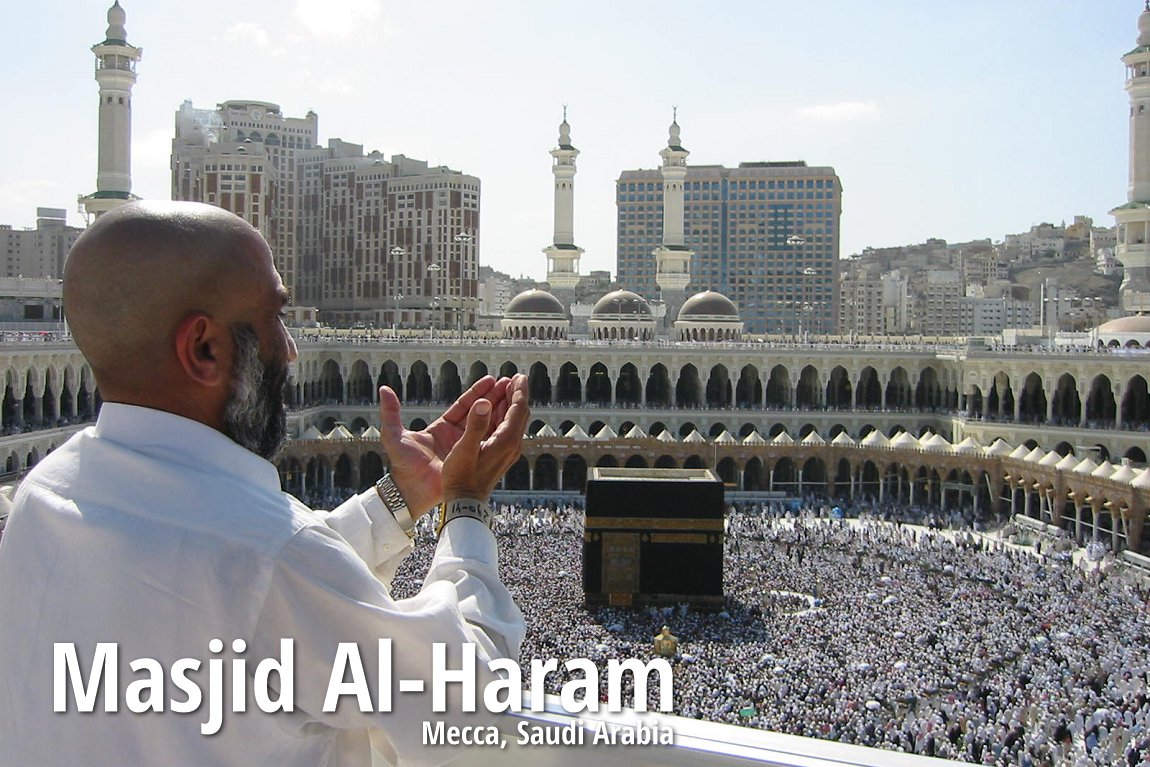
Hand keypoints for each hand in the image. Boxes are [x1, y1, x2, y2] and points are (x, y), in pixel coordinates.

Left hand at [377, 376, 519, 515]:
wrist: (411, 494)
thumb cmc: (402, 467)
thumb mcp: (394, 436)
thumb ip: (390, 412)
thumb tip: (384, 388)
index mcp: (441, 428)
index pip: (463, 406)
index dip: (477, 392)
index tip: (491, 379)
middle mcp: (456, 437)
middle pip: (479, 412)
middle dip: (495, 397)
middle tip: (510, 382)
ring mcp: (466, 449)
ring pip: (488, 426)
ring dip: (502, 411)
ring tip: (516, 395)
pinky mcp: (473, 462)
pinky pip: (490, 444)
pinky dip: (501, 432)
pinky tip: (514, 421)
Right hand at [442, 374, 529, 501]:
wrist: (464, 503)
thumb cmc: (461, 478)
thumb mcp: (464, 450)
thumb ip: (475, 424)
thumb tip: (486, 402)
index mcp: (506, 441)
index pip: (519, 409)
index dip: (519, 391)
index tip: (518, 377)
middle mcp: (511, 445)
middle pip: (519, 413)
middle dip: (516, 394)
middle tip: (513, 379)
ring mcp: (507, 451)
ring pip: (513, 421)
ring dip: (510, 404)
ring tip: (505, 389)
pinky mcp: (500, 456)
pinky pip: (506, 430)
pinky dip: (503, 416)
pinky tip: (495, 411)